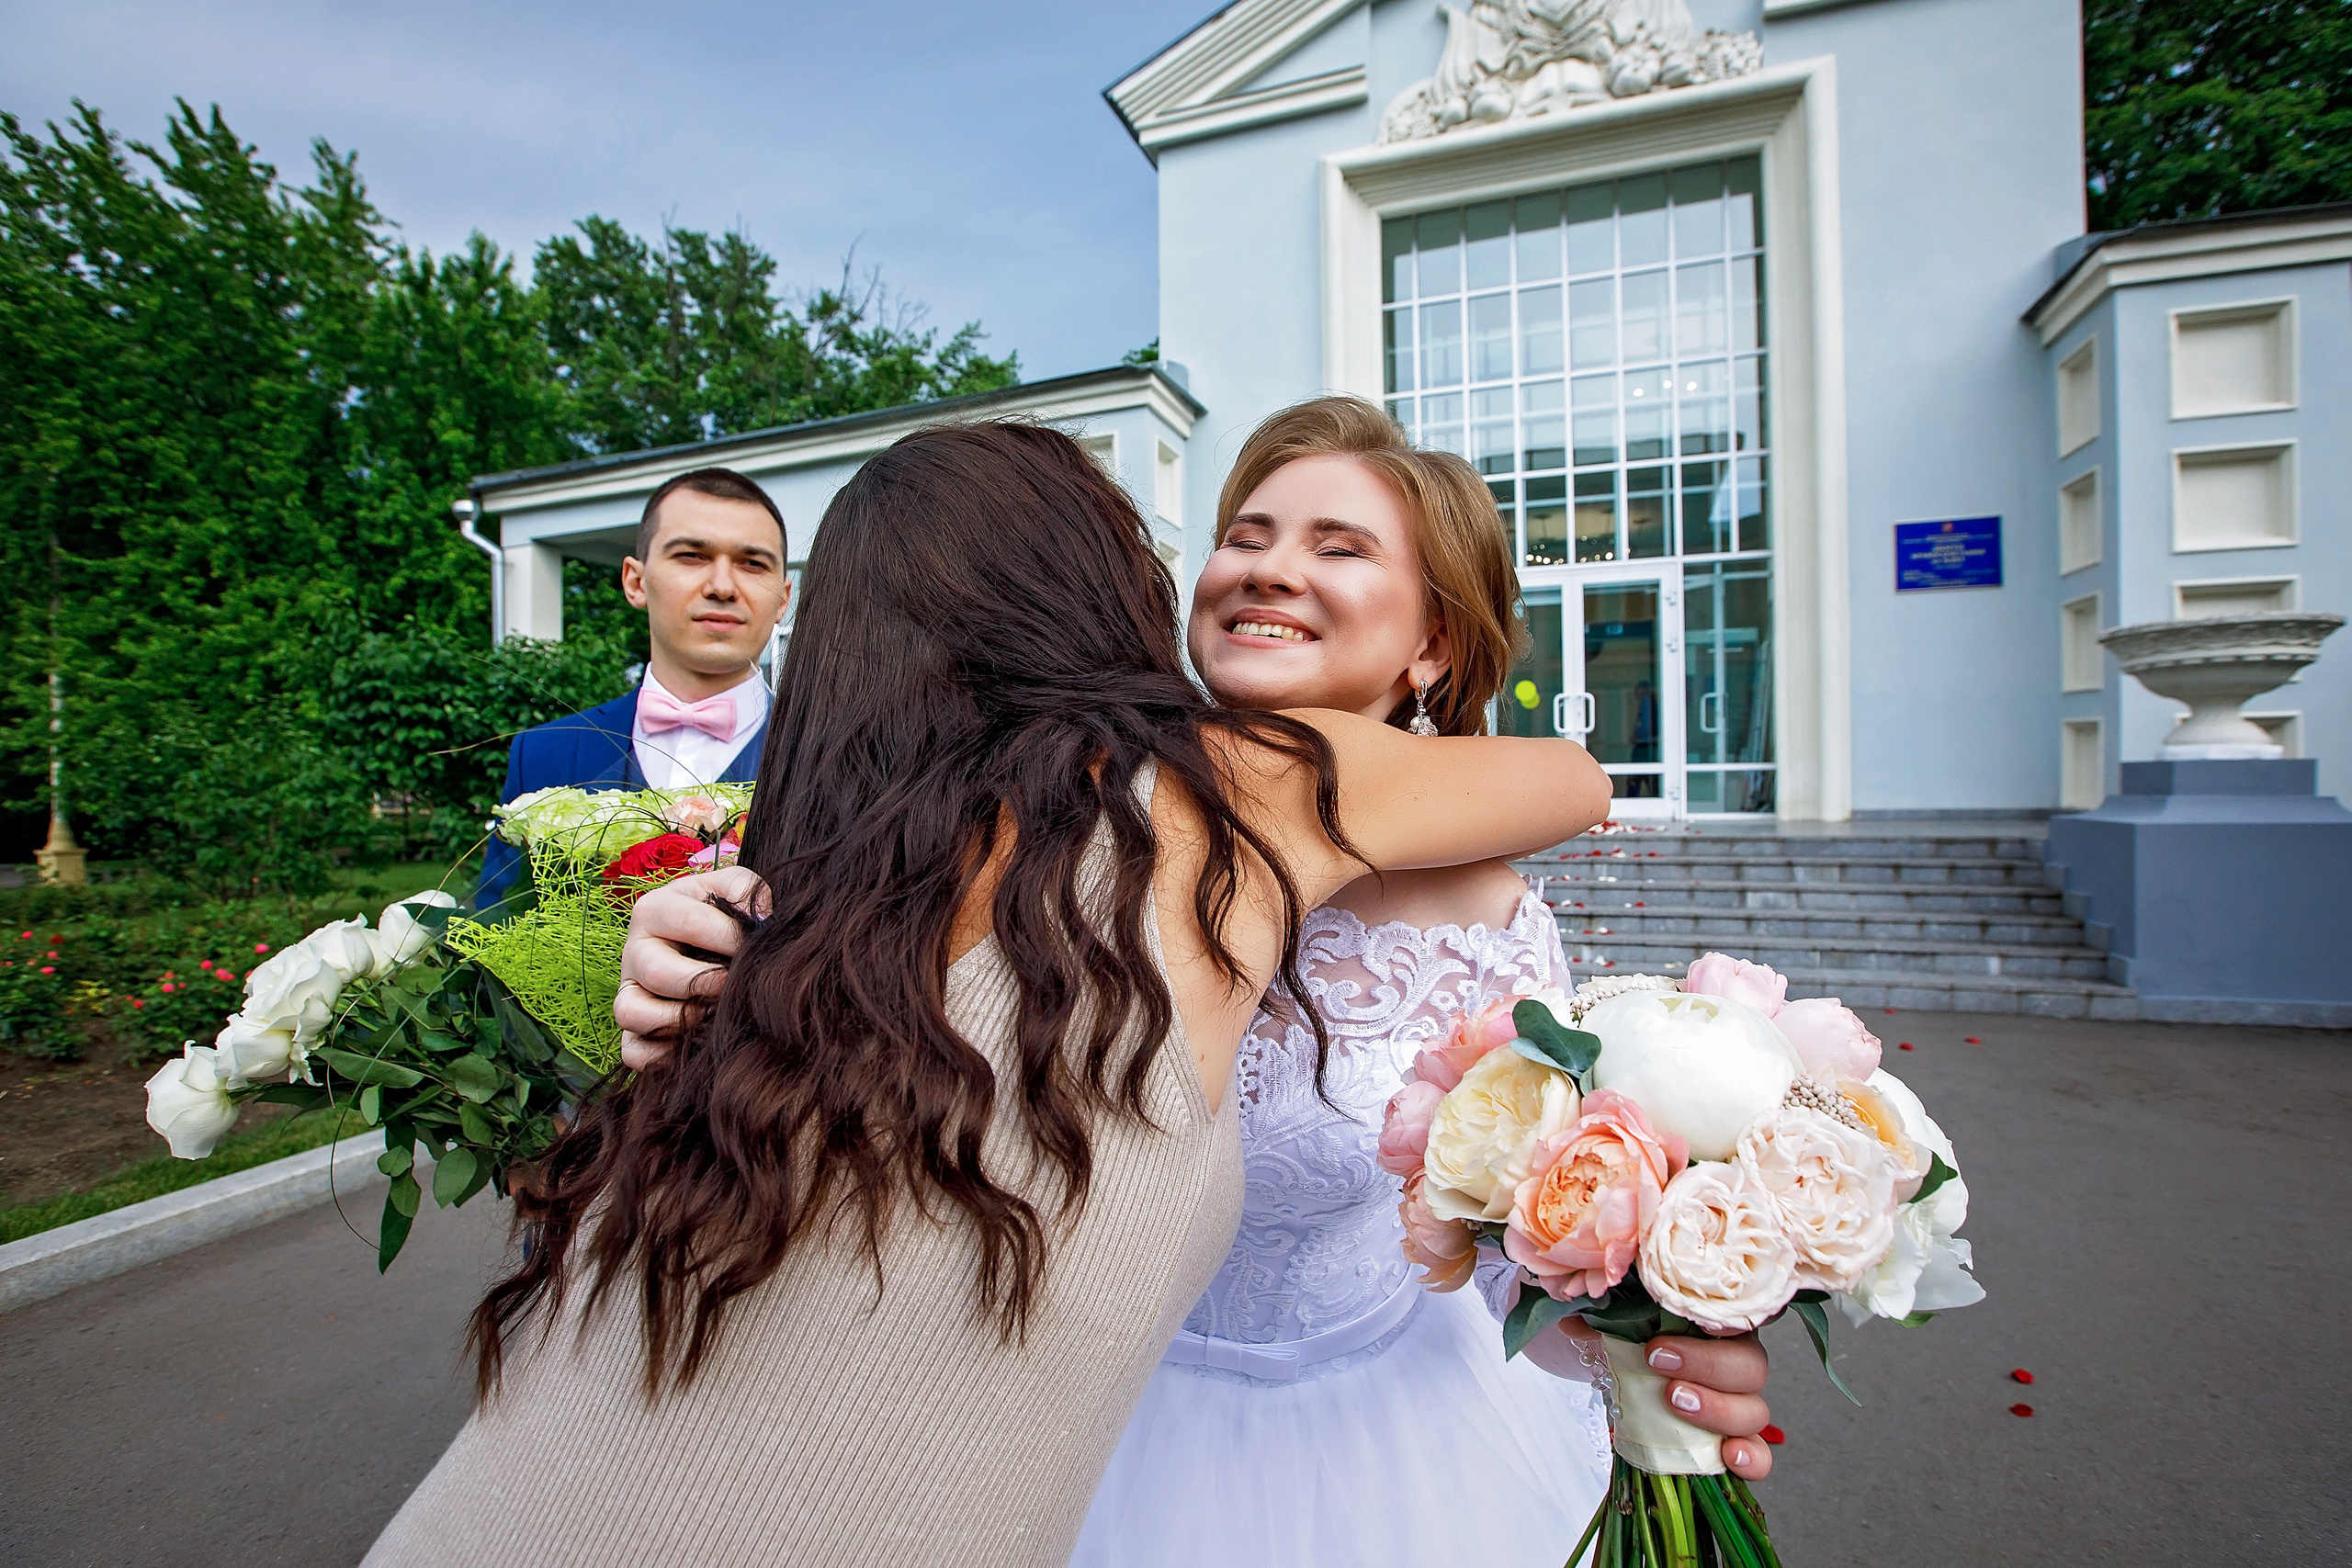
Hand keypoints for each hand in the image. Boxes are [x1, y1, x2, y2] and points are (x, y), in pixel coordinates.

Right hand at [614, 867, 766, 1068]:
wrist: (700, 942)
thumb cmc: (719, 915)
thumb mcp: (730, 888)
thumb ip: (745, 889)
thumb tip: (761, 918)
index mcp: (656, 909)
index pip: (691, 923)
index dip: (731, 939)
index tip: (754, 949)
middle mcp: (634, 950)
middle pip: (657, 971)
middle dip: (706, 982)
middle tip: (733, 985)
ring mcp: (627, 991)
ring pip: (631, 1013)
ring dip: (679, 1018)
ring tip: (711, 1012)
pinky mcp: (630, 1029)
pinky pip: (632, 1052)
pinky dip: (662, 1055)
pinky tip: (694, 1042)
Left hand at [1522, 1319, 1772, 1480]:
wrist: (1626, 1378)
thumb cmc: (1633, 1345)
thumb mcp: (1618, 1325)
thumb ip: (1605, 1316)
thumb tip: (1573, 1318)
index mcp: (1717, 1325)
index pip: (1734, 1323)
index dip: (1707, 1334)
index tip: (1656, 1347)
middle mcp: (1737, 1363)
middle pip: (1750, 1367)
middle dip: (1707, 1368)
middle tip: (1660, 1370)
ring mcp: (1740, 1405)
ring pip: (1755, 1410)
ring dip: (1719, 1411)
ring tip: (1674, 1404)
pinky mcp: (1735, 1443)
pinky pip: (1759, 1455)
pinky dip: (1751, 1459)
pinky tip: (1730, 1457)